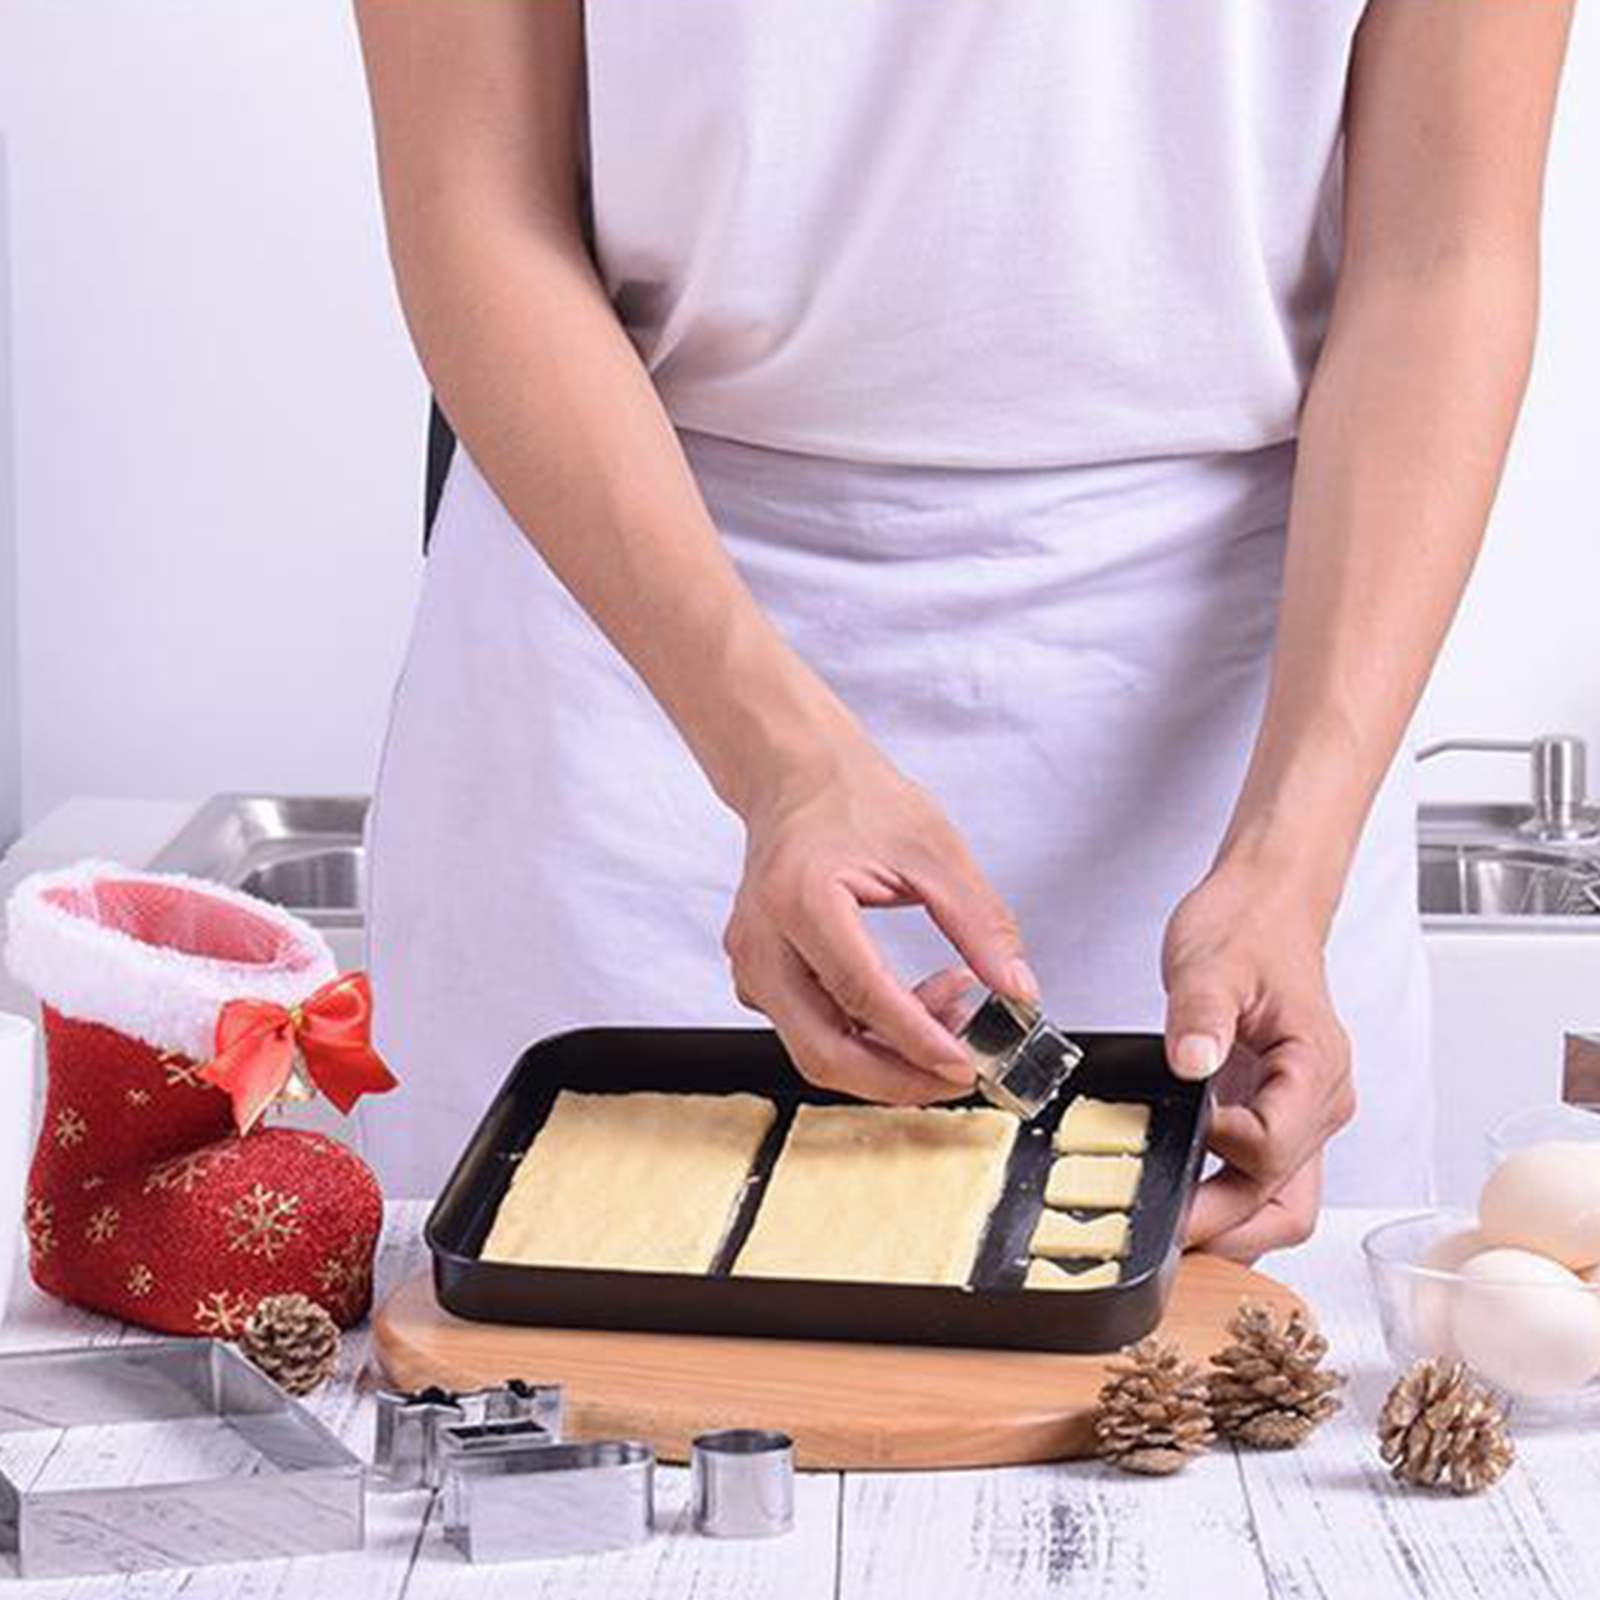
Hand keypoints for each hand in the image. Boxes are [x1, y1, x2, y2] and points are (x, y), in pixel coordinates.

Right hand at [723, 736, 1038, 1102]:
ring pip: (814, 1049)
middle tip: (961, 1070)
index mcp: (801, 898)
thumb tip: (1017, 988)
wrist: (796, 777)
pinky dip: (862, 1035)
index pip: (861, 995)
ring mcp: (752, 962)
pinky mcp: (758, 976)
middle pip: (823, 1049)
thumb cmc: (853, 798)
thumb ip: (980, 923)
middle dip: (899, 1077)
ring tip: (948, 1013)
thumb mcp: (934, 850)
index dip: (917, 1039)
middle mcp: (762, 939)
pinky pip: (809, 1030)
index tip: (966, 1063)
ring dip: (885, 1055)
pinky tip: (909, 1003)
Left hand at [1162, 862, 1354, 1260]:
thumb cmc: (1247, 928)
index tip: (1172, 1132)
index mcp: (1315, 1067)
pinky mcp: (1279, 1119)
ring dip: (1228, 1228)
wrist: (1264, 909)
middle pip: (1286, 1205)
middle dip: (1224, 1227)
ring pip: (1280, 1208)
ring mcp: (1303, 1117)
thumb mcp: (1210, 962)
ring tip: (1165, 1222)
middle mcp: (1320, 1103)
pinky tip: (1179, 1195)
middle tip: (1158, 1226)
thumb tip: (1192, 1064)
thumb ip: (1201, 1014)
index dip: (1216, 1152)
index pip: (1273, 1149)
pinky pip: (1263, 1184)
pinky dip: (1226, 1204)